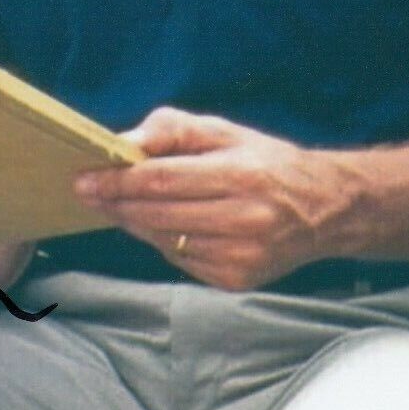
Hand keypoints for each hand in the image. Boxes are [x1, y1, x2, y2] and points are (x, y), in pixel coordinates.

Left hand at [73, 107, 354, 290]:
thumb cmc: (264, 162)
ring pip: (165, 241)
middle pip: (157, 214)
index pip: (161, 181)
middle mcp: (244, 220)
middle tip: (86, 191)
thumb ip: (172, 129)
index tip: (84, 177)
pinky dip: (163, 241)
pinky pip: (181, 260)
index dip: (117, 181)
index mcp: (240, 176)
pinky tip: (160, 224)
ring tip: (115, 204)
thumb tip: (125, 143)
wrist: (324, 209)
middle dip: (115, 202)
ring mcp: (242, 256)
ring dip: (133, 222)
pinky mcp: (238, 280)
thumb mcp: (223, 131)